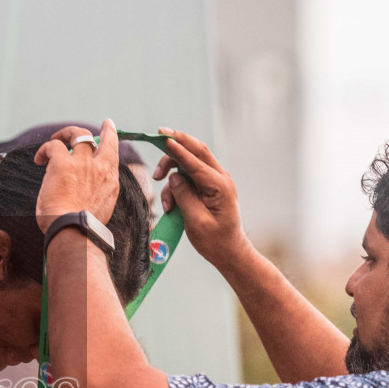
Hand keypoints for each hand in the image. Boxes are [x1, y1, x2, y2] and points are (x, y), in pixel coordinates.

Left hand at [33, 119, 121, 230]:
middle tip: (83, 131)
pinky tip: (39, 159)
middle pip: (103, 139)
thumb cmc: (82, 229)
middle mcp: (101, 169)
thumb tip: (83, 193)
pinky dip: (45, 150)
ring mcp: (83, 164)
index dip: (110, 138)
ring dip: (66, 134)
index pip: (113, 154)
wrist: (75, 231)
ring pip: (78, 134)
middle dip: (98, 130)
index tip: (108, 127)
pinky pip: (54, 145)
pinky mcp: (63, 163)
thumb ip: (95, 194)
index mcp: (110, 182)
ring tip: (55, 139)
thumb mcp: (98, 210)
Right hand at [154, 129, 247, 268]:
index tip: (163, 137)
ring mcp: (215, 181)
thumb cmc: (215, 241)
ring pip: (190, 163)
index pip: (196, 161)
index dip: (178, 149)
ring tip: (164, 202)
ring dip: (172, 174)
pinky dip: (176, 186)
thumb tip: (174, 177)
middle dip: (177, 143)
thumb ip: (184, 196)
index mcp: (219, 186)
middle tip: (158, 136)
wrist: (229, 251)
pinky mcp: (209, 187)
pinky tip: (171, 206)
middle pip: (197, 150)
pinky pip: (189, 177)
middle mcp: (220, 178)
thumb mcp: (196, 221)